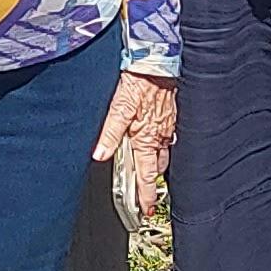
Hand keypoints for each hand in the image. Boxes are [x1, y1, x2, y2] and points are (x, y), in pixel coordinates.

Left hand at [92, 70, 176, 216]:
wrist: (158, 61)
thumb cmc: (140, 82)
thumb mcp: (119, 108)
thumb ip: (110, 133)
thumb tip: (100, 155)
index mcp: (148, 138)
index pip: (147, 174)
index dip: (146, 194)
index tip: (147, 209)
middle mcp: (161, 136)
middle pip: (157, 166)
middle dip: (151, 179)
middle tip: (146, 191)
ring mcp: (168, 126)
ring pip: (164, 152)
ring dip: (157, 162)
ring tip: (149, 167)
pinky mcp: (171, 115)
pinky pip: (168, 137)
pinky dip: (162, 143)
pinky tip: (155, 138)